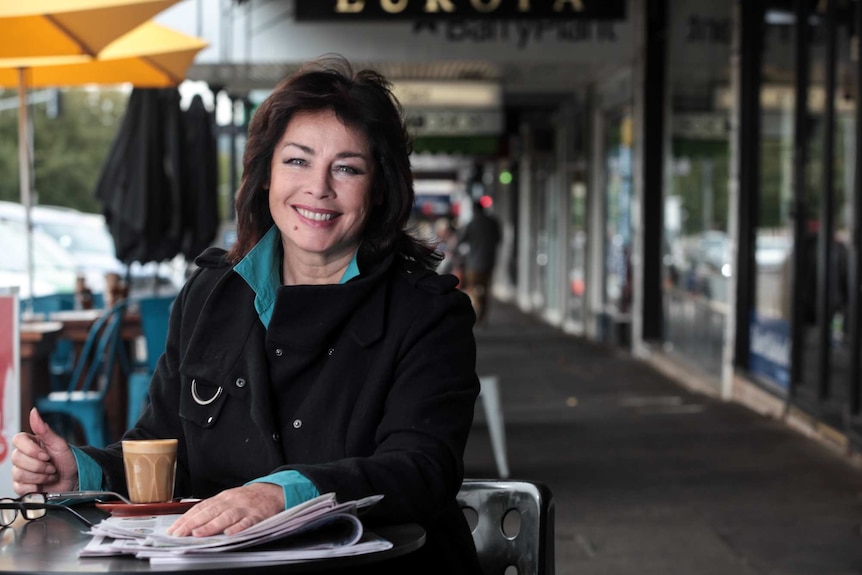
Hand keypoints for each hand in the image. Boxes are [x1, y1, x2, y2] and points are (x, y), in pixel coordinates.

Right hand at [10, 408, 77, 494]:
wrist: (73, 477)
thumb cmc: (66, 459)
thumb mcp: (59, 443)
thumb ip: (44, 429)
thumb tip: (34, 412)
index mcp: (30, 443)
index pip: (17, 440)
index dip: (31, 449)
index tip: (46, 455)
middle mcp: (23, 456)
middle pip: (17, 458)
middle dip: (40, 465)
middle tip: (52, 466)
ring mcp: (20, 470)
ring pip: (19, 474)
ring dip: (40, 476)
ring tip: (51, 474)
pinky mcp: (21, 485)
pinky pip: (19, 487)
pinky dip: (35, 486)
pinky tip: (43, 483)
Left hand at [166, 482, 284, 536]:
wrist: (272, 491)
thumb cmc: (247, 499)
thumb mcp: (229, 499)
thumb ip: (212, 509)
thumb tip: (190, 522)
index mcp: (223, 498)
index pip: (200, 508)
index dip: (186, 518)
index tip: (173, 529)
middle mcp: (231, 502)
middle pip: (210, 512)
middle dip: (192, 523)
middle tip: (179, 534)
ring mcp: (244, 508)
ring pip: (226, 517)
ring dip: (211, 526)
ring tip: (198, 534)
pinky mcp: (258, 516)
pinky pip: (247, 522)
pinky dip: (238, 528)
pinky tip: (230, 533)